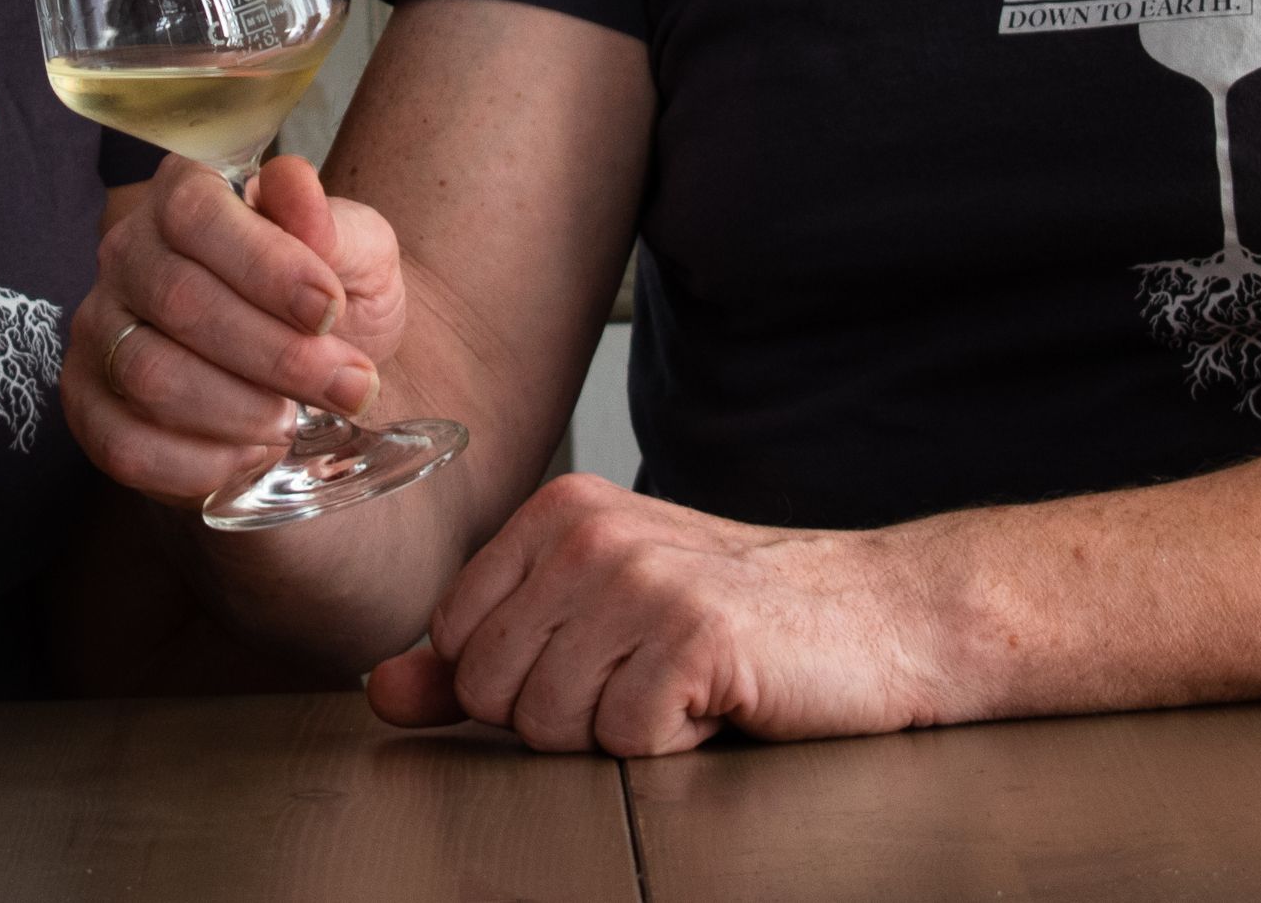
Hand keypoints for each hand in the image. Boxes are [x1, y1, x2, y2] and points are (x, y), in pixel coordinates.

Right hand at [64, 155, 409, 502]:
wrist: (317, 371)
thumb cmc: (330, 300)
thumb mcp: (357, 253)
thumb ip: (329, 223)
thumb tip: (290, 185)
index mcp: (185, 195)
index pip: (198, 215)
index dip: (265, 266)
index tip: (330, 311)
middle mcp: (126, 254)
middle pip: (180, 302)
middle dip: (276, 355)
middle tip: (348, 387)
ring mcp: (98, 330)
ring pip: (150, 376)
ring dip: (239, 411)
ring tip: (295, 421)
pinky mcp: (89, 405)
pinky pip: (124, 445)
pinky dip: (199, 463)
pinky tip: (249, 455)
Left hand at [367, 475, 960, 756]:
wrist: (876, 613)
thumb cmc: (738, 615)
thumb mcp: (596, 618)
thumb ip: (480, 655)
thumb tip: (383, 691)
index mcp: (557, 515)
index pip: (455, 641)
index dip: (520, 681)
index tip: (596, 658)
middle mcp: (589, 535)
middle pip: (492, 691)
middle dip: (564, 715)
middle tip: (643, 677)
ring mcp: (641, 580)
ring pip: (549, 724)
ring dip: (618, 733)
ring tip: (677, 687)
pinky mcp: (692, 636)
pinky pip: (622, 740)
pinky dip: (671, 745)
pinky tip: (714, 702)